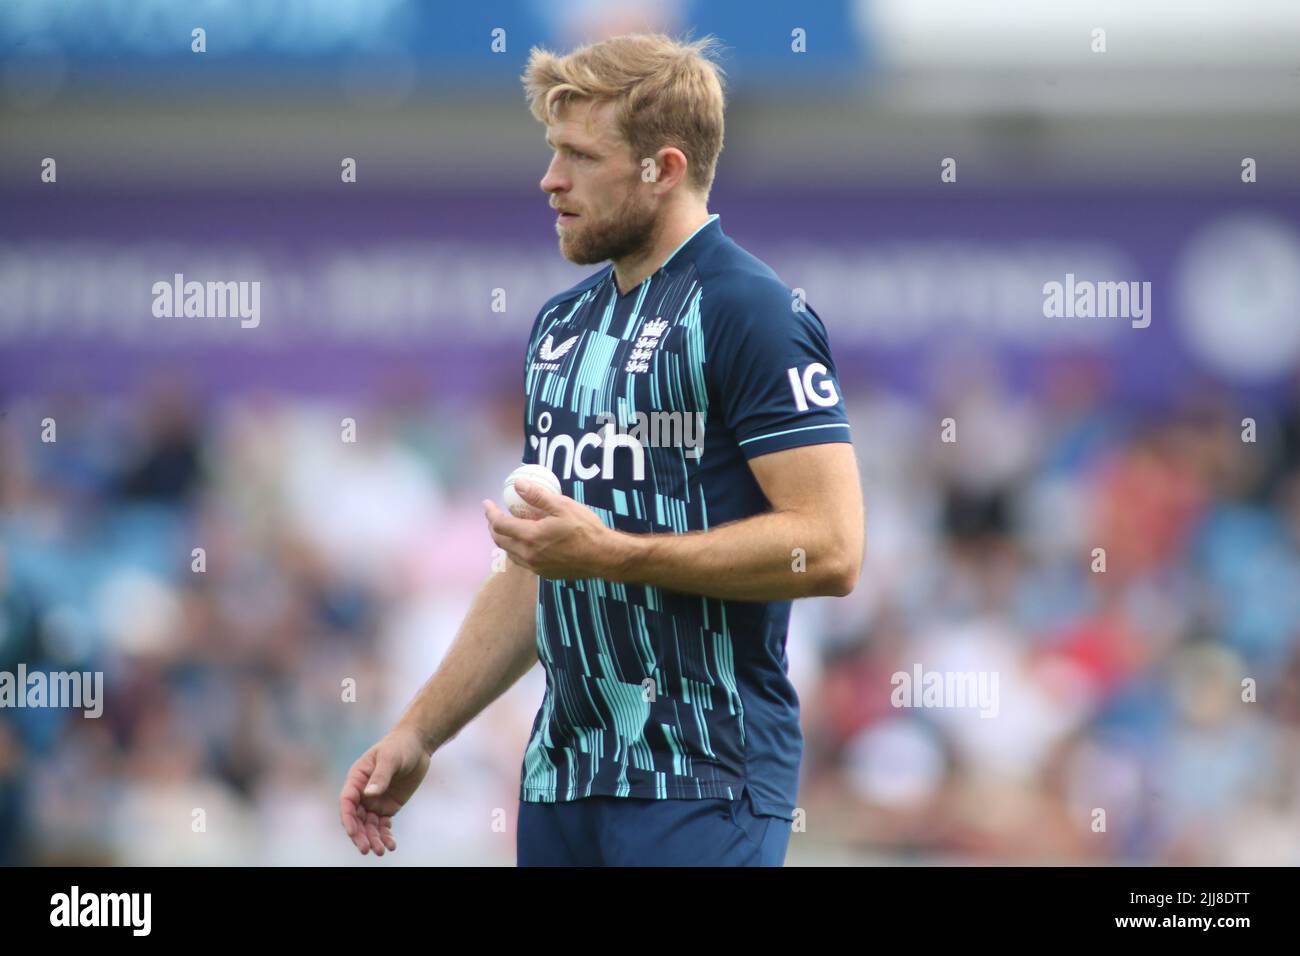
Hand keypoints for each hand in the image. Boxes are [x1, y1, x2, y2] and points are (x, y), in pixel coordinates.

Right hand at [339, 724, 430, 855]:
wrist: (417, 745)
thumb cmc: (400, 746)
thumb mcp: (390, 758)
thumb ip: (380, 776)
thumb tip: (369, 795)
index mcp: (357, 778)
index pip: (347, 802)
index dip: (348, 818)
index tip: (353, 832)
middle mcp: (362, 793)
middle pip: (357, 818)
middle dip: (360, 835)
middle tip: (367, 849)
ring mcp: (374, 801)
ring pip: (369, 825)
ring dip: (373, 839)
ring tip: (382, 851)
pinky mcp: (388, 807)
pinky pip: (383, 825)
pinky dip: (385, 835)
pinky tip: (391, 845)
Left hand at [483, 479, 620, 579]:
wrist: (603, 557)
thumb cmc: (585, 529)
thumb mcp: (563, 506)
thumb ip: (537, 496)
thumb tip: (517, 484)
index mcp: (530, 537)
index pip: (500, 525)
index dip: (490, 513)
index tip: (487, 503)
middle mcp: (528, 555)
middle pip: (500, 541)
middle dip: (493, 527)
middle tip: (494, 515)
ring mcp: (536, 567)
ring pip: (510, 553)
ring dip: (504, 539)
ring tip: (508, 527)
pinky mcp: (544, 574)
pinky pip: (523, 561)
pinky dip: (517, 550)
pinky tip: (526, 542)